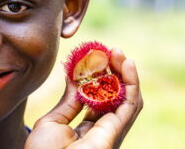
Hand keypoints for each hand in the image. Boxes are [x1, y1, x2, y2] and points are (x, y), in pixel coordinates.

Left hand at [25, 49, 142, 148]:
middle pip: (116, 96)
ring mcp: (110, 131)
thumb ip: (69, 102)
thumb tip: (75, 77)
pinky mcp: (115, 132)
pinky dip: (131, 84)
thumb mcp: (53, 121)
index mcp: (87, 127)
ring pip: (127, 98)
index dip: (100, 78)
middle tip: (111, 51)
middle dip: (115, 72)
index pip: (100, 98)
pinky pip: (129, 105)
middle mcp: (102, 129)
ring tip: (118, 53)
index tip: (94, 59)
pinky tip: (126, 65)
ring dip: (125, 74)